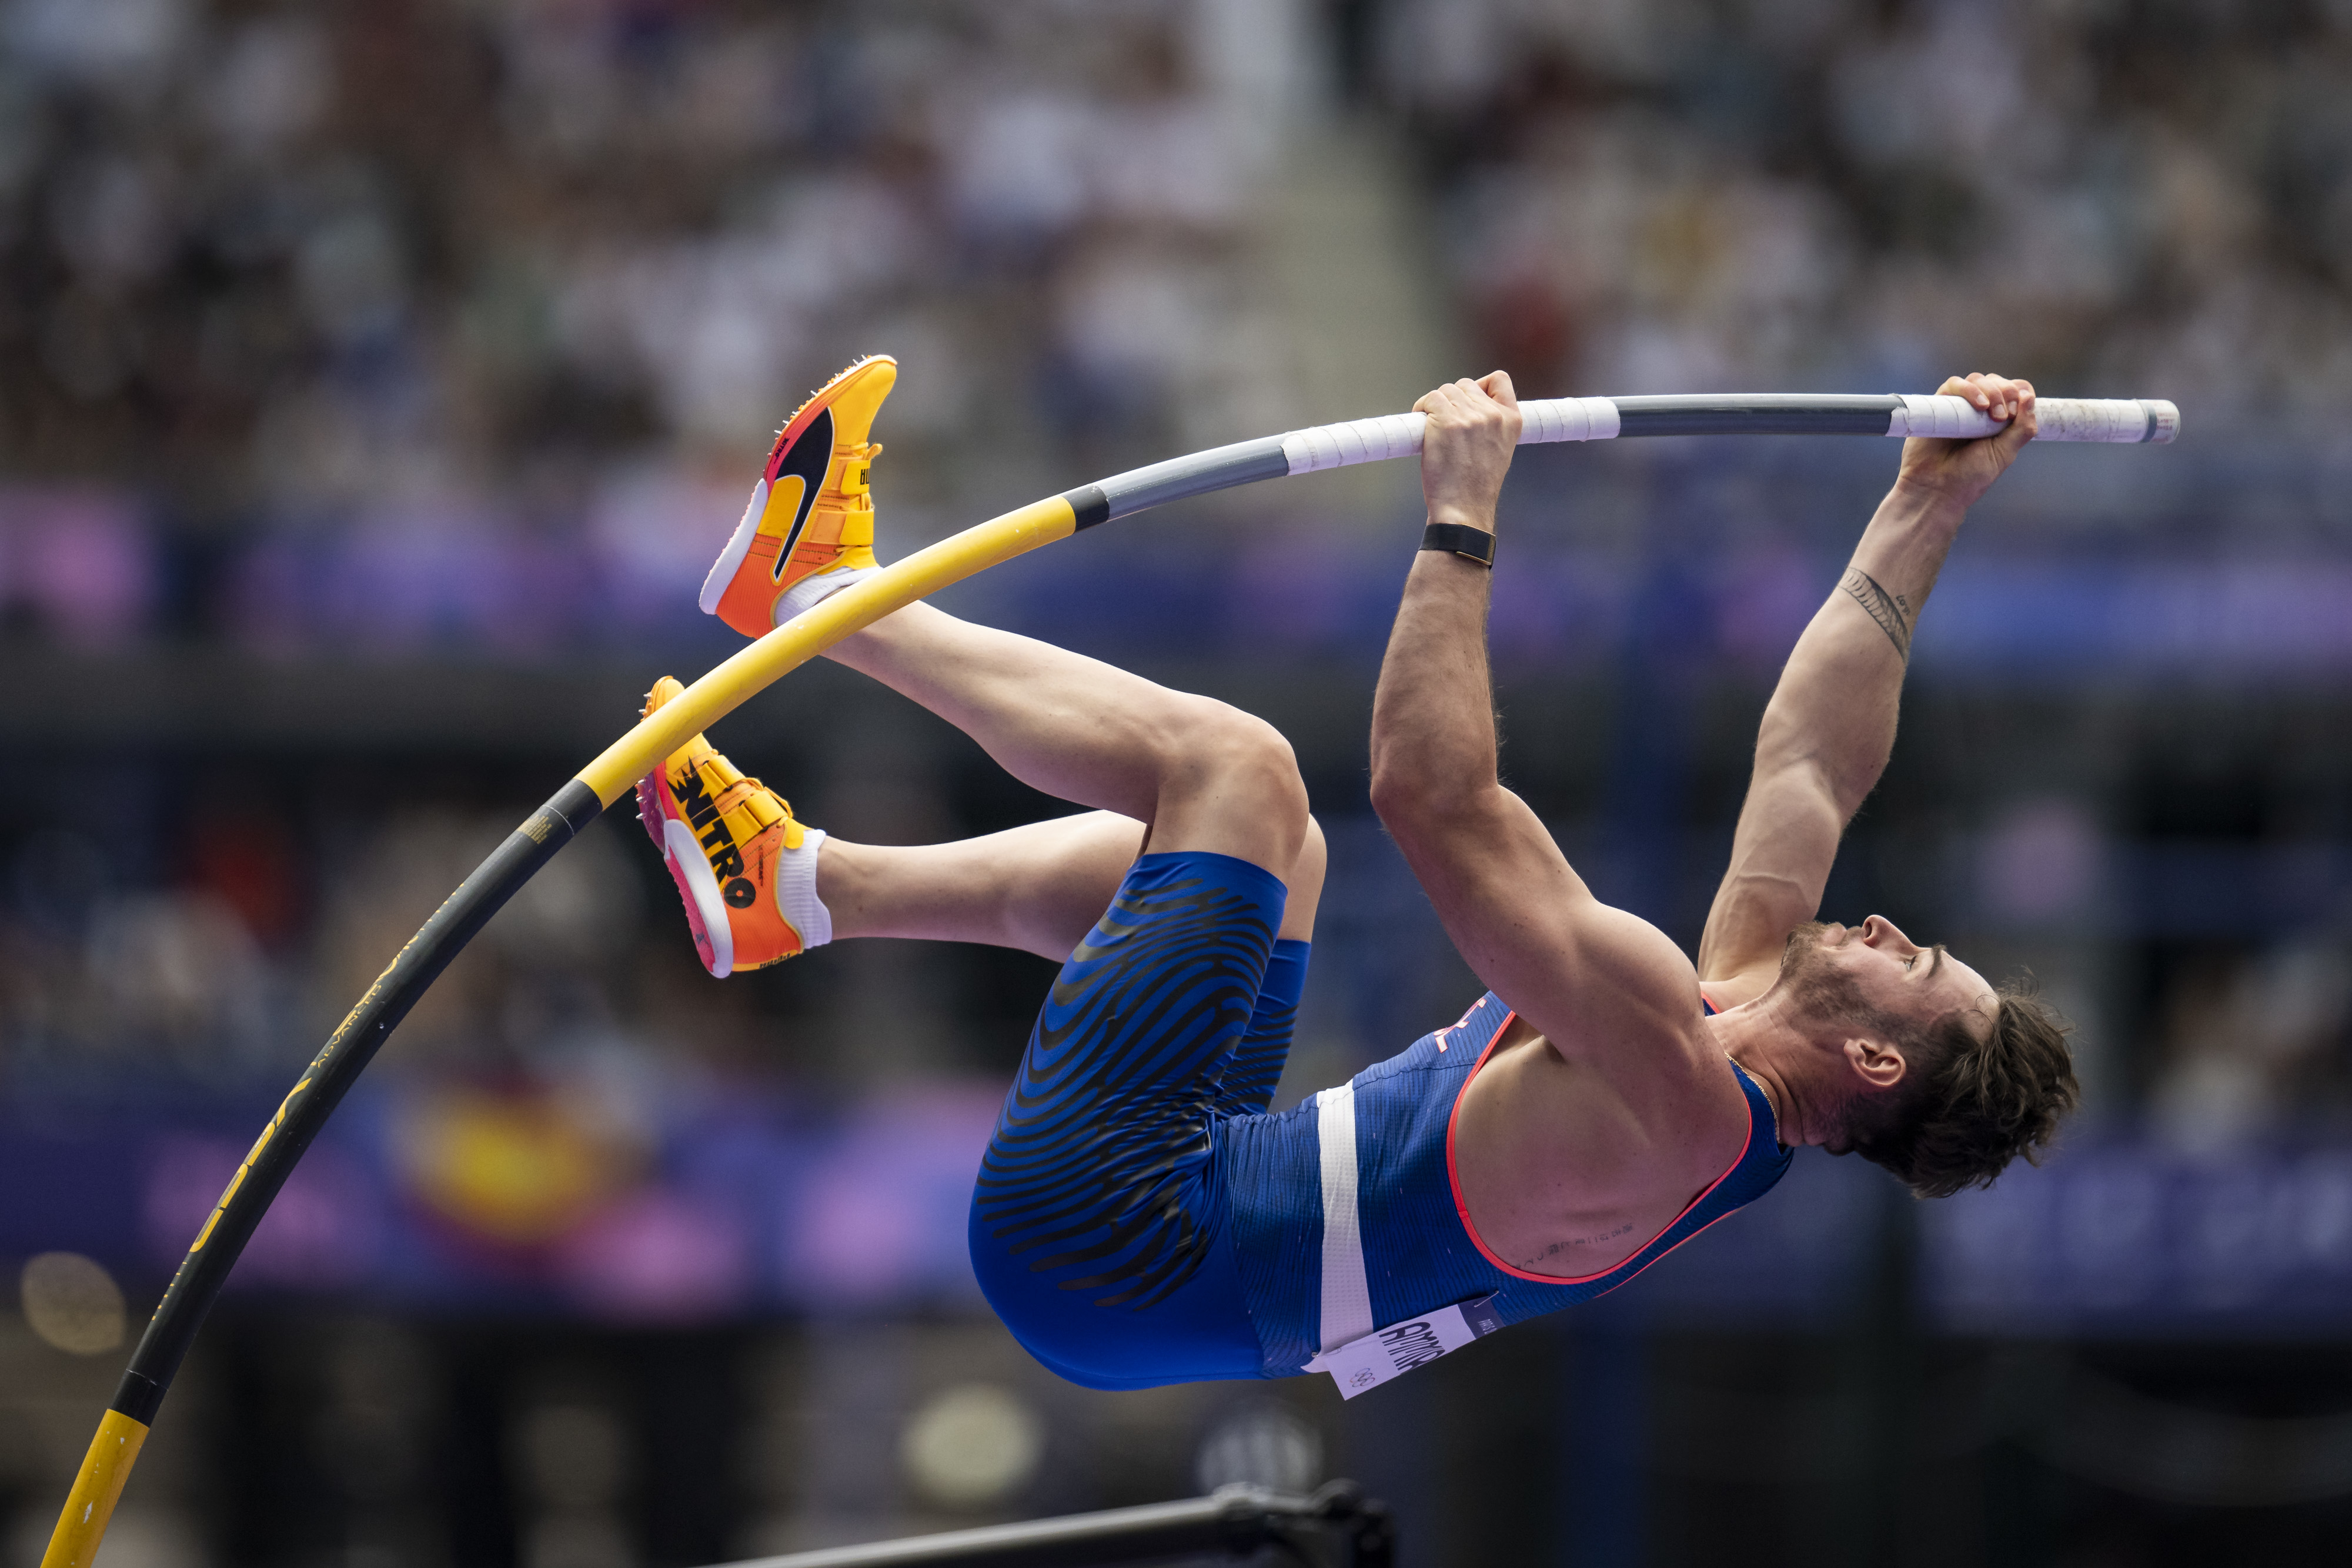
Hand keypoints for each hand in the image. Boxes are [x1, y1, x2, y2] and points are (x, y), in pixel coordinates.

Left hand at [1416, 372, 1520, 531]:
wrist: (1464, 508)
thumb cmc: (1475, 486)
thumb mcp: (1498, 450)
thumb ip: (1490, 425)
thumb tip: (1466, 406)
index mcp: (1512, 420)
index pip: (1499, 380)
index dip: (1480, 385)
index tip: (1468, 401)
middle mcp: (1493, 414)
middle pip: (1465, 385)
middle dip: (1452, 400)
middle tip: (1445, 424)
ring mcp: (1470, 416)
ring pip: (1445, 391)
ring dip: (1435, 405)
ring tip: (1433, 428)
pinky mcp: (1447, 420)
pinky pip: (1430, 399)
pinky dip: (1422, 408)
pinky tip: (1422, 425)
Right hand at [1896, 372, 2034, 509]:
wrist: (1936, 490)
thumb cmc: (1969, 477)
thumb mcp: (2005, 453)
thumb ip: (2022, 428)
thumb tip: (2029, 396)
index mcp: (1998, 420)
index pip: (2015, 391)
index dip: (2020, 394)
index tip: (2016, 414)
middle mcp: (1978, 410)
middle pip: (1998, 381)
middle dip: (2006, 393)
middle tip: (2003, 417)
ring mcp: (1958, 406)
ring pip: (1978, 379)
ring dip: (1991, 391)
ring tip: (1991, 414)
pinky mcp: (1938, 405)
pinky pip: (1953, 384)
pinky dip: (1968, 388)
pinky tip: (1979, 405)